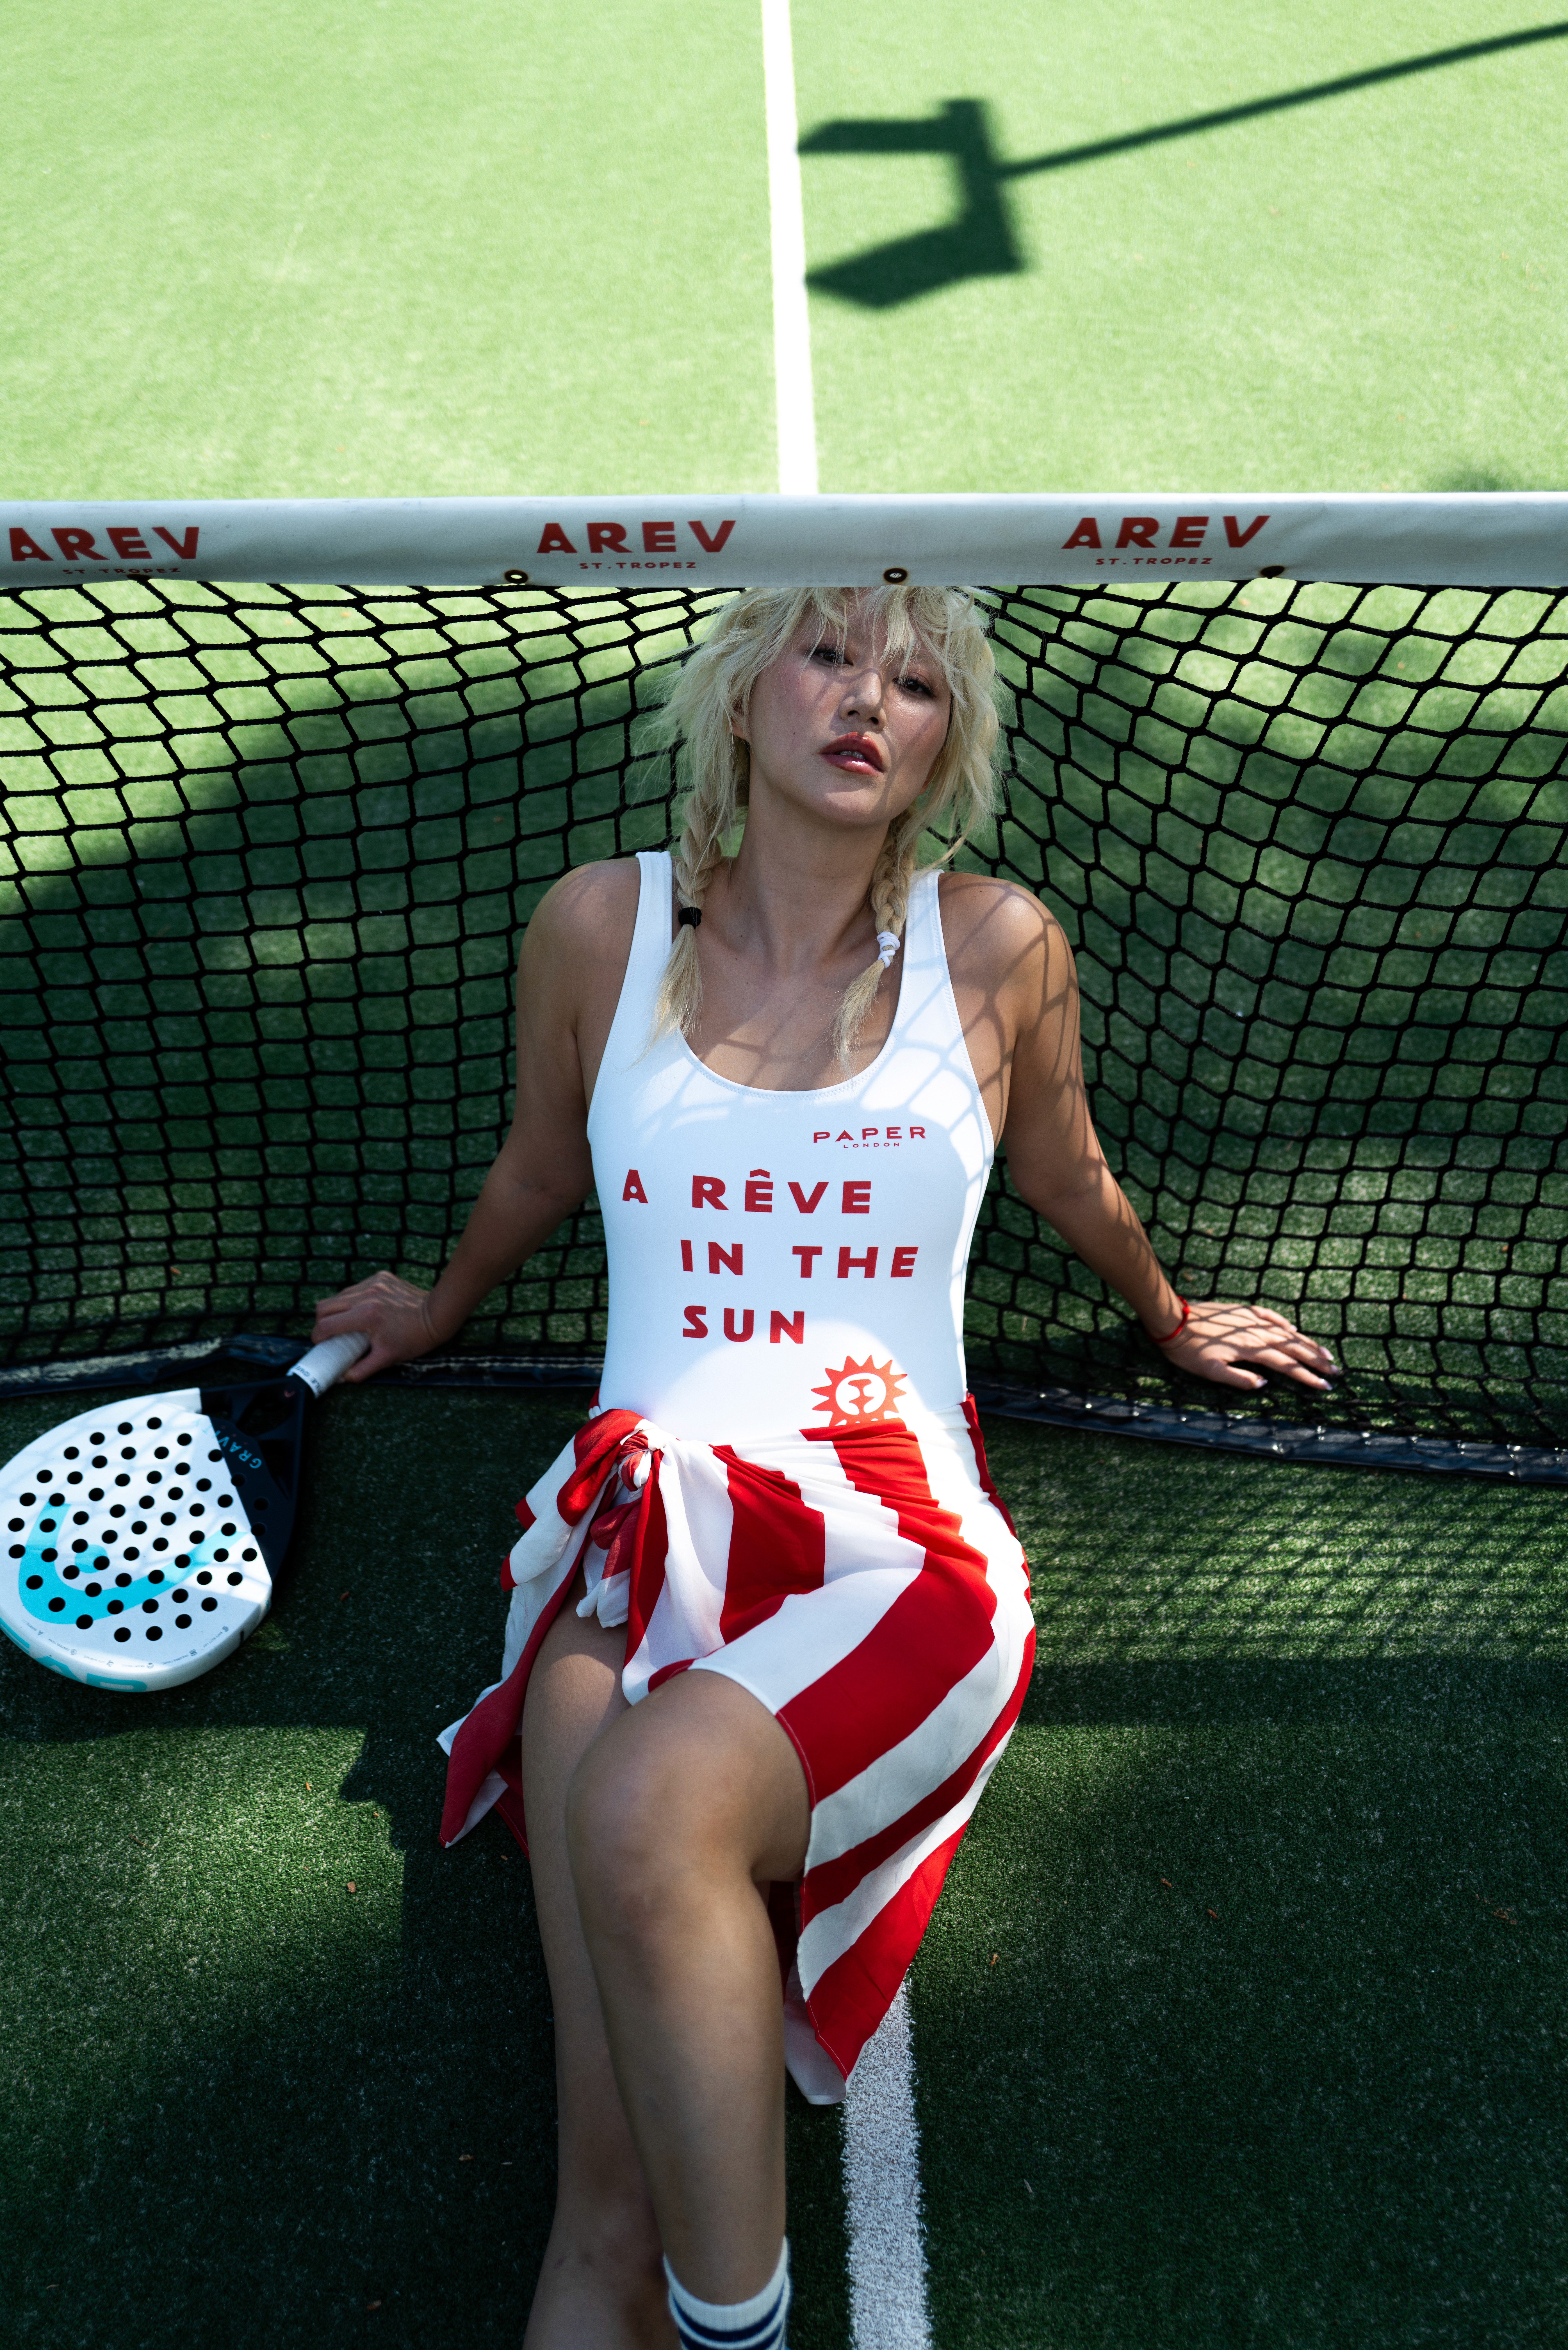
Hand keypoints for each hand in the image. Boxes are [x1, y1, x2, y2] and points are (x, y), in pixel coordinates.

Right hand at [311, 1271, 441, 1382]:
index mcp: (366, 1315)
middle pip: (325, 1306)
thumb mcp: (387, 1358)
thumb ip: (361, 1369)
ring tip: (347, 1323)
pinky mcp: (380, 1277)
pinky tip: (364, 1310)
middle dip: (322, 1322)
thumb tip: (341, 1378)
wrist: (437, 1315)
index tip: (321, 1344)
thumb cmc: (414, 1338)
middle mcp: (366, 1295)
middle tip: (329, 1334)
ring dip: (337, 1310)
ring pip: (339, 1295)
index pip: (326, 1324)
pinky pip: (356, 1288)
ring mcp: (373, 1283)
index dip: (318, 1336)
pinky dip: (354, 1300)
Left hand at [1150, 1299, 1336, 1392]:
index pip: (1287, 1366)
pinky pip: (1269, 1316)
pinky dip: (1284, 1324)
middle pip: (1293, 1348)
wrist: (1173, 1320)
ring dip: (1306, 1343)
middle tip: (1336, 1371)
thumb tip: (1265, 1384)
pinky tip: (1293, 1329)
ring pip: (1285, 1333)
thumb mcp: (1210, 1371)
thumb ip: (1239, 1379)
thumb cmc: (1189, 1350)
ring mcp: (1250, 1320)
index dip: (1307, 1377)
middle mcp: (1256, 1333)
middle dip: (1316, 1360)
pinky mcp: (1242, 1311)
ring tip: (1325, 1353)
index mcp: (1251, 1350)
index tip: (1325, 1386)